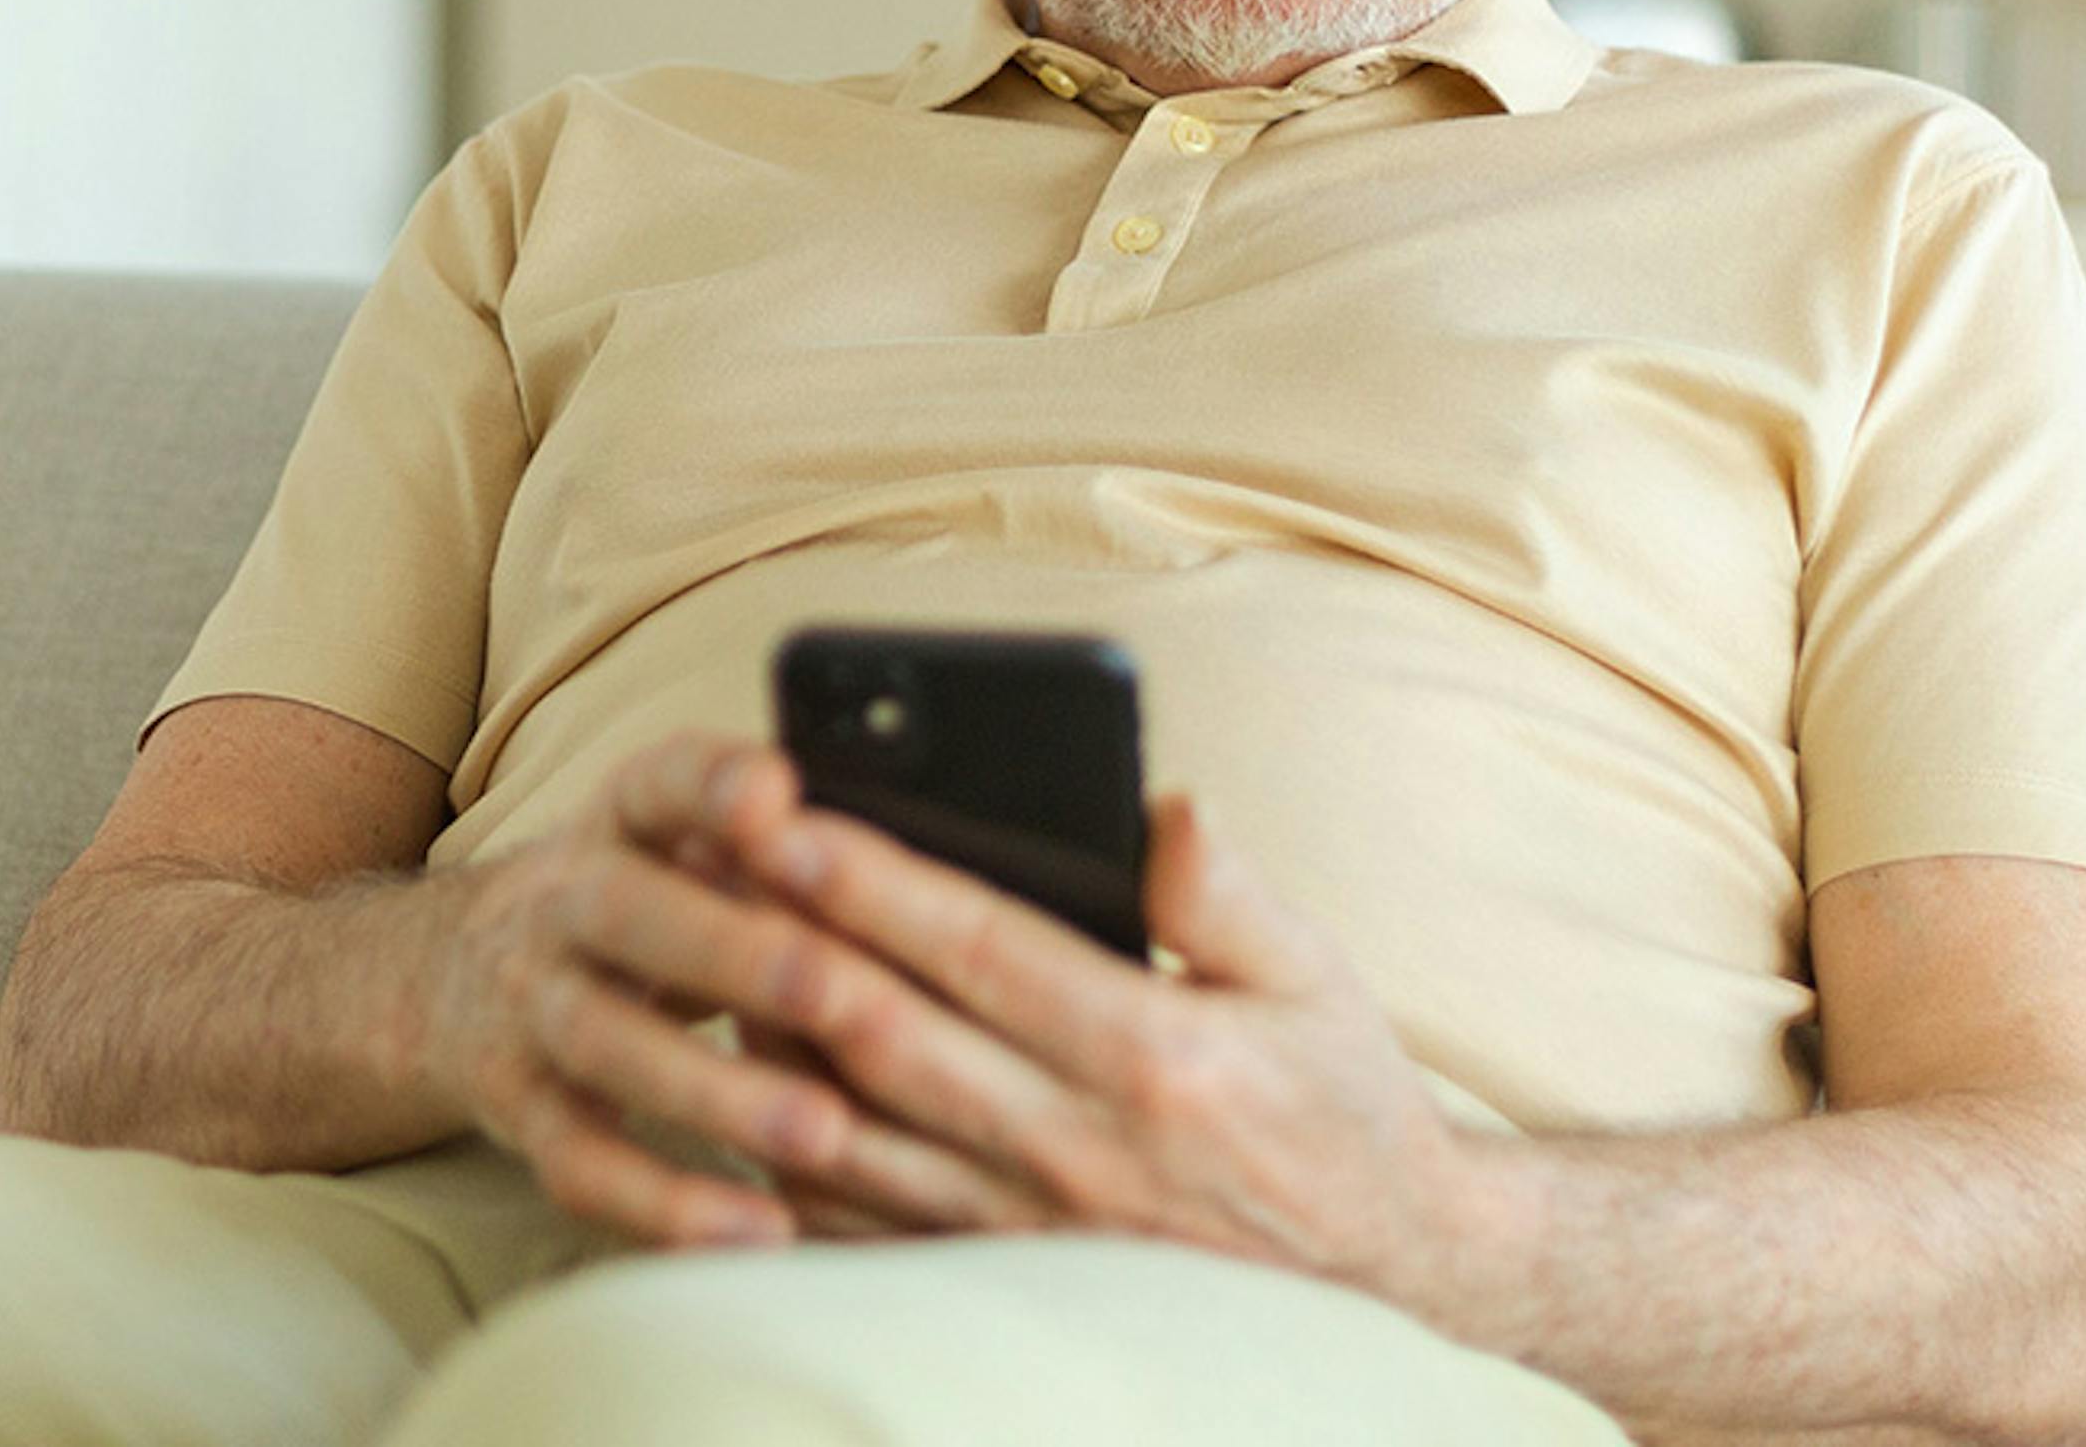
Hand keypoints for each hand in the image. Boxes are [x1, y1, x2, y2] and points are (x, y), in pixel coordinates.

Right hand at [418, 733, 1056, 1249]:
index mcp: (624, 818)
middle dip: (733, 950)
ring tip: (823, 1130)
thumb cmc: (656, 901)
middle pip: (628, 911)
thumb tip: (961, 831)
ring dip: (714, 1090)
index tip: (776, 790)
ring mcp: (531, 1006)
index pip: (659, 778)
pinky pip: (583, 1163)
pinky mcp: (520, 1109)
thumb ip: (794, 838)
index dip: (711, 784)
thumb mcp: (695, 839)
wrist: (469, 972)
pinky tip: (761, 1229)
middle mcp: (564, 899)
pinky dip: (667, 1204)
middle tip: (838, 987)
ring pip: (607, 1046)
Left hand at [721, 788, 1483, 1311]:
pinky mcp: (998, 1280)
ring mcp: (1029, 1231)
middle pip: (888, 1033)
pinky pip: (860, 1220)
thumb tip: (1164, 805)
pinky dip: (785, 1149)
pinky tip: (738, 1076)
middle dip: (784, 937)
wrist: (1387, 1273)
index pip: (978, 950)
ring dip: (763, 1036)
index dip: (871, 880)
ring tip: (697, 944)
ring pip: (853, 1130)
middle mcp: (1079, 1152)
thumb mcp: (1318, 981)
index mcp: (1153, 1058)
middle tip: (703, 855)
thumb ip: (1228, 895)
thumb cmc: (1341, 1106)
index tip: (787, 812)